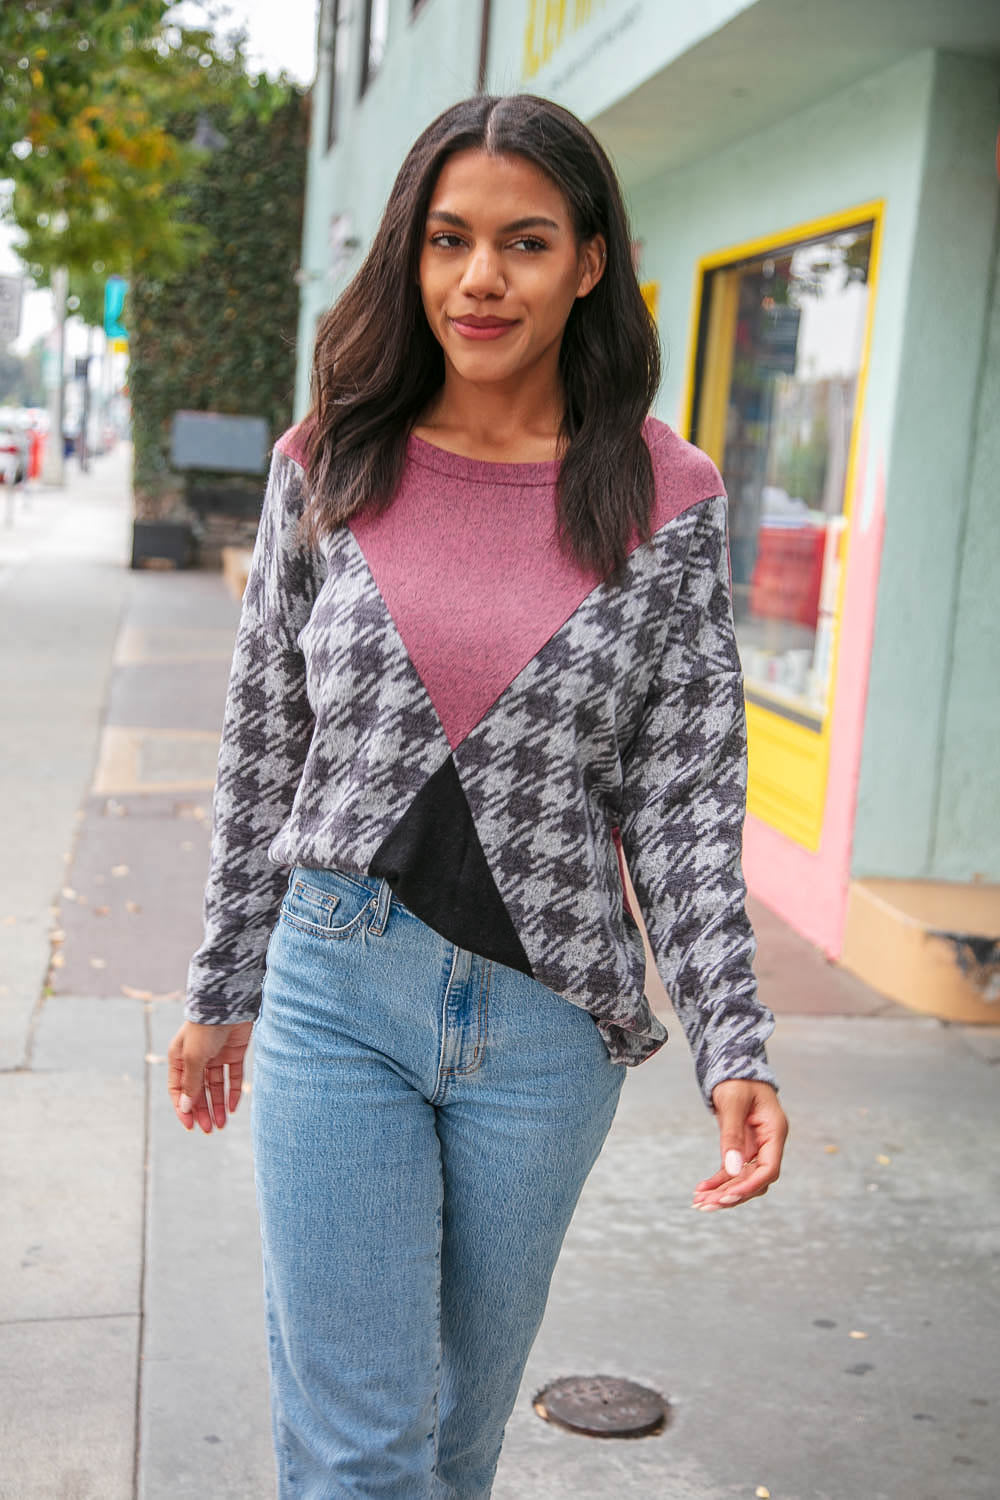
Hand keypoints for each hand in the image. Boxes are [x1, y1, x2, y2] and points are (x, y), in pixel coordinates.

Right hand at [167, 1020, 253, 1133]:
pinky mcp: (234, 1052)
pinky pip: (232, 1076)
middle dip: (203, 1111)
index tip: (191, 1126)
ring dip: (218, 1105)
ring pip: (216, 1086)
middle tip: (210, 1130)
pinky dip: (232, 1092)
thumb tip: (185, 1108)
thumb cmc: (205, 1029)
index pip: (178, 1089)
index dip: (183, 1108)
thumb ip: (191, 1084)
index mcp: (179, 1058)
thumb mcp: (194, 1058)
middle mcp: (196, 1058)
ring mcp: (216, 1055)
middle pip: (198, 1090)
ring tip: (222, 1124)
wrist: (228, 1004)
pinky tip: (233, 1108)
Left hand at [692, 1078, 786, 1211]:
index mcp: (775, 1131)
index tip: (727, 1196)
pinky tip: (701, 1190)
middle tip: (706, 1204)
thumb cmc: (736, 1078)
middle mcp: (769, 1143)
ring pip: (742, 1179)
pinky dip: (717, 1181)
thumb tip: (732, 1169)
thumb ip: (732, 1135)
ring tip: (698, 1202)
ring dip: (722, 1192)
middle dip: (732, 1194)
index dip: (749, 1185)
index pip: (769, 1169)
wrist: (733, 1064)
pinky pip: (732, 1170)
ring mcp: (756, 1147)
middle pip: (755, 1180)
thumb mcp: (732, 1103)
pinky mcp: (742, 1147)